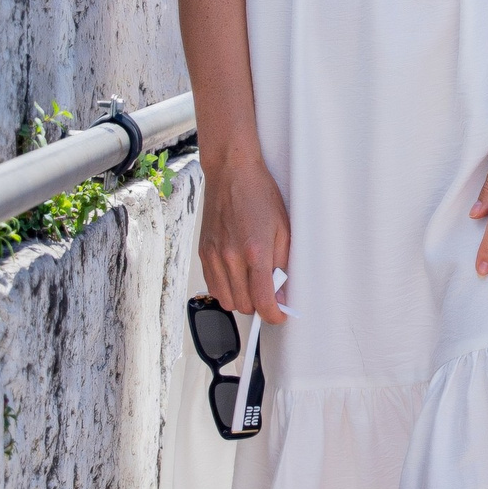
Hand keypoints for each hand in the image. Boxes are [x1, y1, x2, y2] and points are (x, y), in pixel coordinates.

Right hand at [200, 155, 291, 320]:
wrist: (232, 173)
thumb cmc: (260, 195)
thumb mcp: (283, 228)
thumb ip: (282, 264)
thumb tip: (282, 293)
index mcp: (255, 251)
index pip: (263, 301)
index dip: (274, 315)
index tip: (279, 315)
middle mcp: (231, 257)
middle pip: (244, 305)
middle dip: (260, 305)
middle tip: (270, 294)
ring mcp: (214, 256)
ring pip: (226, 300)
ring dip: (242, 299)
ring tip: (253, 285)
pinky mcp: (204, 252)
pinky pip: (213, 286)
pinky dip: (226, 289)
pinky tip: (237, 277)